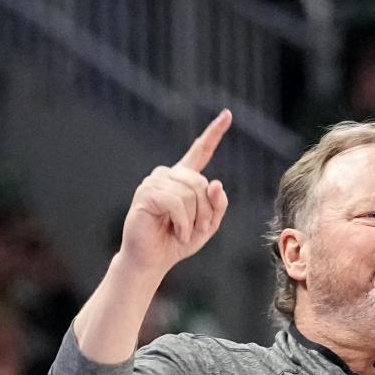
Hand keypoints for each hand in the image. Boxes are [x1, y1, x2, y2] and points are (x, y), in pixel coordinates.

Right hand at [117, 109, 231, 279]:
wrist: (152, 260)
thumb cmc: (177, 242)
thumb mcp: (207, 225)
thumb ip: (217, 205)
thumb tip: (216, 183)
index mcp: (184, 179)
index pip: (201, 151)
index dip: (214, 133)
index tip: (227, 114)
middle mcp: (168, 175)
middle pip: (202, 183)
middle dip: (206, 211)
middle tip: (197, 229)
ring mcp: (155, 182)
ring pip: (190, 193)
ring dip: (193, 219)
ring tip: (183, 232)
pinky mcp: (146, 193)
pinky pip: (176, 202)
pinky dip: (182, 223)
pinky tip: (176, 232)